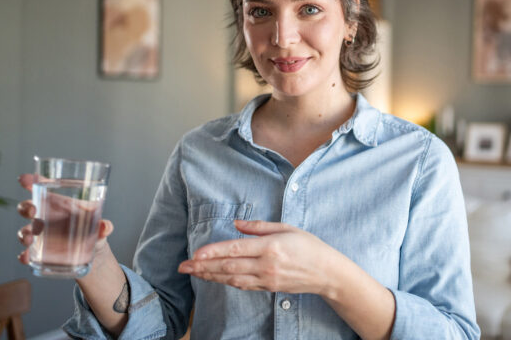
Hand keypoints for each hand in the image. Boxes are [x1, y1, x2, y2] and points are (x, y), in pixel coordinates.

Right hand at [15, 173, 113, 264]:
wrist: (93, 254)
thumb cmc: (94, 231)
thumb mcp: (100, 226)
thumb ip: (103, 226)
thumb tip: (106, 227)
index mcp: (60, 204)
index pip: (42, 187)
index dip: (32, 181)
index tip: (23, 179)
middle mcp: (46, 218)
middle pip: (27, 207)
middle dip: (26, 207)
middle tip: (33, 211)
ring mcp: (41, 235)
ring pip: (25, 231)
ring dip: (23, 234)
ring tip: (30, 239)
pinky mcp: (41, 253)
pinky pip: (28, 253)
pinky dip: (24, 255)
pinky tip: (26, 258)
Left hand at [177, 220, 341, 295]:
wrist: (327, 273)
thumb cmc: (309, 245)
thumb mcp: (287, 227)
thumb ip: (259, 226)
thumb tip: (236, 223)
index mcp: (270, 246)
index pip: (235, 249)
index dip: (213, 252)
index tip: (196, 254)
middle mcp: (266, 265)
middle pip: (228, 266)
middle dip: (203, 267)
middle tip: (183, 266)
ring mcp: (267, 279)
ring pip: (232, 279)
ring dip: (211, 276)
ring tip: (193, 273)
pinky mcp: (268, 288)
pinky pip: (243, 285)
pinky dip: (226, 282)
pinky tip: (214, 278)